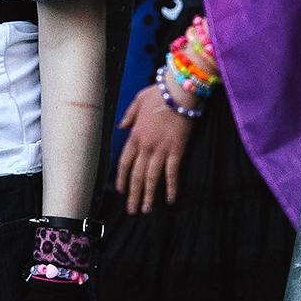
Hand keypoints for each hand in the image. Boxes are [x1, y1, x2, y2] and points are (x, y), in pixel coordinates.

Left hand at [114, 87, 196, 212]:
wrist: (179, 91)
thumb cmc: (160, 92)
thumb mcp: (138, 100)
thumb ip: (128, 115)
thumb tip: (121, 126)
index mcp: (135, 135)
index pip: (124, 162)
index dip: (122, 178)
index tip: (121, 190)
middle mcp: (146, 146)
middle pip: (136, 175)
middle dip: (133, 194)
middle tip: (131, 210)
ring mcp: (161, 149)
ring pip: (151, 177)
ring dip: (148, 195)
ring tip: (146, 209)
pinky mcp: (176, 150)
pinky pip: (172, 172)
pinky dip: (171, 187)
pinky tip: (170, 199)